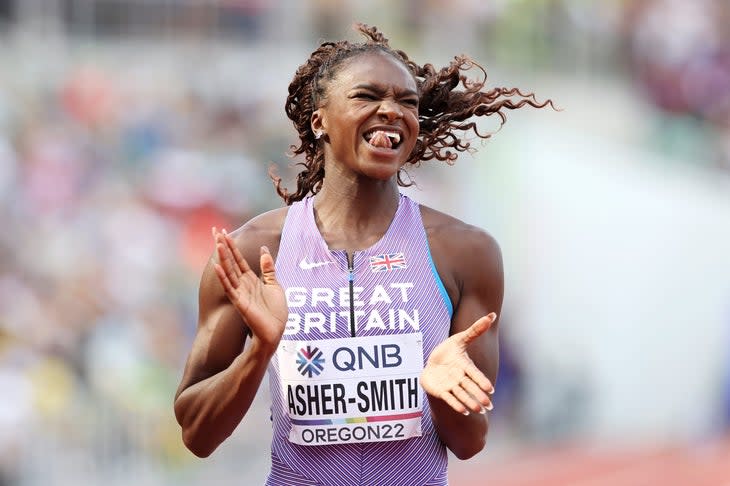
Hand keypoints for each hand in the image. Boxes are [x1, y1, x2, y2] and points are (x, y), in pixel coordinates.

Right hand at [212, 227, 286, 348]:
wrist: (275, 331)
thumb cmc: (275, 311)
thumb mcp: (274, 285)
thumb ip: (268, 268)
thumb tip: (264, 249)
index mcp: (251, 279)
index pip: (238, 259)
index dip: (232, 245)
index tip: (224, 232)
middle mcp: (243, 284)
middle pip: (231, 261)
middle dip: (224, 246)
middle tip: (215, 231)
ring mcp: (240, 293)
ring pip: (229, 272)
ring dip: (223, 257)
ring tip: (217, 243)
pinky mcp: (240, 303)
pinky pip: (230, 288)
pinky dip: (223, 277)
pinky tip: (217, 266)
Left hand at [420, 313, 496, 414]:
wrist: (434, 362)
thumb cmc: (450, 351)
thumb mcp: (460, 338)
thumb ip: (476, 330)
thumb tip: (492, 315)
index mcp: (465, 365)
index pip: (475, 374)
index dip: (482, 381)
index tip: (491, 390)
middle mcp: (460, 377)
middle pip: (470, 387)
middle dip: (478, 396)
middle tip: (489, 406)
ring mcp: (451, 385)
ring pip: (461, 394)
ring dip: (469, 402)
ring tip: (478, 411)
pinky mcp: (441, 391)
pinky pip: (449, 398)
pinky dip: (456, 405)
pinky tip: (464, 412)